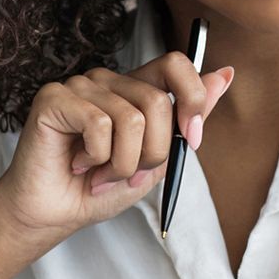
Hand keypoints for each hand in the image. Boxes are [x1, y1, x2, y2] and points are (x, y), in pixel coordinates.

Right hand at [0, 52, 234, 252]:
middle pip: (158, 103)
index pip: (176, 63)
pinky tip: (78, 163)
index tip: (190, 139)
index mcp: (134, 90)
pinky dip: (96, 158)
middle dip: (151, 154)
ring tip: (99, 173)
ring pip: (131, 119)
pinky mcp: (54, 98)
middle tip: (125, 173)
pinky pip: (99, 125)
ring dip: (121, 164)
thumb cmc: (98, 188)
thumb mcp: (156, 160)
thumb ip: (188, 118)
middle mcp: (108, 81)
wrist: (53, 215)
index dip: (193, 100)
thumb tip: (225, 74)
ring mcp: (80, 86)